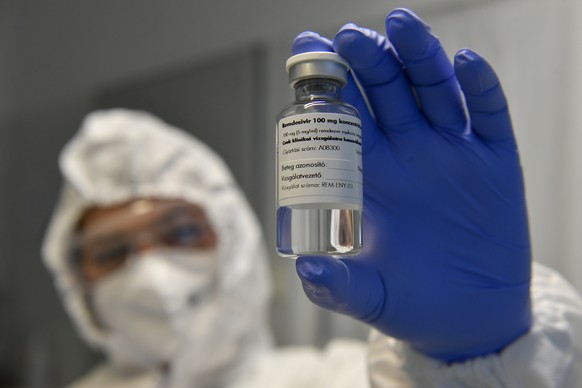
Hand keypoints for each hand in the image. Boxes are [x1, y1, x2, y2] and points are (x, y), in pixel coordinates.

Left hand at [294, 8, 531, 361]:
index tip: (306, 50)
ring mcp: (452, 152)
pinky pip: (489, 115)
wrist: (468, 318)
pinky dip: (480, 87)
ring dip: (419, 56)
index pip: (344, 116)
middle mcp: (408, 153)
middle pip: (385, 91)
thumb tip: (306, 270)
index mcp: (370, 175)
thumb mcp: (368, 297)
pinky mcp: (495, 163)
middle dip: (368, 60)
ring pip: (434, 90)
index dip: (326, 84)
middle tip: (347, 36)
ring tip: (400, 25)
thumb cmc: (410, 302)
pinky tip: (465, 63)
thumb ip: (336, 285)